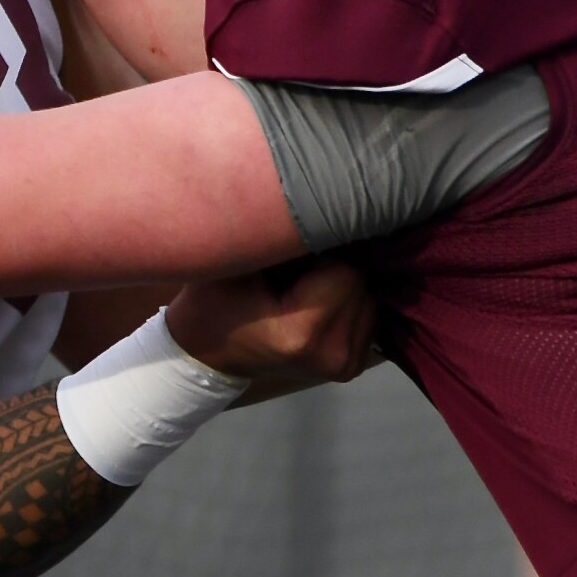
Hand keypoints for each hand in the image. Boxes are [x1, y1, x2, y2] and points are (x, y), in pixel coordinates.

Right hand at [164, 261, 376, 387]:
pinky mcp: (352, 366)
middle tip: (296, 272)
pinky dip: (347, 304)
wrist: (207, 352)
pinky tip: (317, 304)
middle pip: (361, 286)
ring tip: (304, 288)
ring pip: (369, 298)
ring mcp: (345, 366)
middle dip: (334, 269)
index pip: (346, 273)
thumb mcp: (234, 264)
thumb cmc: (214, 302)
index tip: (293, 254)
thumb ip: (279, 241)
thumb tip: (323, 209)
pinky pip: (368, 316)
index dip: (321, 254)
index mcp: (301, 334)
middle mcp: (332, 356)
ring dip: (343, 286)